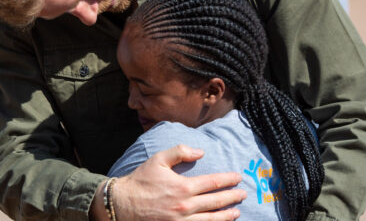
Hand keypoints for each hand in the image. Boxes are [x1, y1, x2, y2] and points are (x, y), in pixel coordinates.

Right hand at [113, 144, 245, 219]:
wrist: (122, 205)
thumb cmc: (140, 181)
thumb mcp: (158, 160)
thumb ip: (180, 152)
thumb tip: (201, 152)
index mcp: (183, 187)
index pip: (212, 183)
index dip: (227, 180)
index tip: (237, 177)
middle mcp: (185, 206)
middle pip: (216, 202)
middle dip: (232, 197)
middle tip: (243, 194)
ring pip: (211, 220)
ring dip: (226, 216)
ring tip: (236, 212)